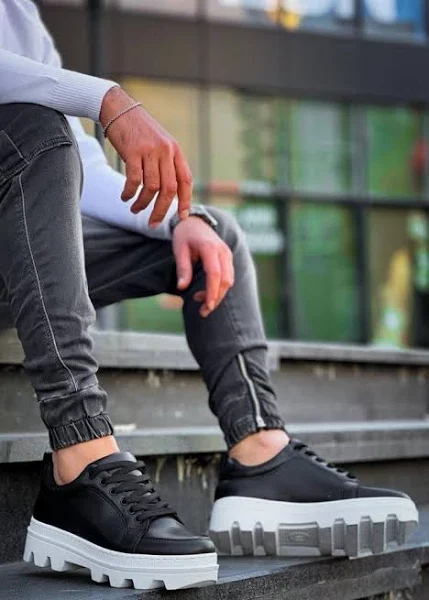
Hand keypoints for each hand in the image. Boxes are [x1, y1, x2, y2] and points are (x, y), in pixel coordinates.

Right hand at [99, 86, 191, 227]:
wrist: (118, 108)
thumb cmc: (138, 130)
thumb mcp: (160, 143)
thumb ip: (166, 163)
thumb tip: (170, 191)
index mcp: (175, 151)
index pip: (185, 180)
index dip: (186, 201)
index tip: (182, 217)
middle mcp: (165, 151)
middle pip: (169, 189)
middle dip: (161, 210)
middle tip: (153, 223)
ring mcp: (150, 150)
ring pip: (152, 187)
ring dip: (143, 203)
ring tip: (135, 209)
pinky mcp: (133, 151)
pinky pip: (134, 180)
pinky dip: (129, 193)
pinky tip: (125, 197)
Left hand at [173, 217, 234, 316]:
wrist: (195, 222)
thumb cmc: (184, 235)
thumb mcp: (179, 249)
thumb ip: (183, 268)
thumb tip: (181, 287)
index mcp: (210, 248)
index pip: (215, 274)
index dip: (212, 292)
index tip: (207, 306)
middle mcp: (223, 251)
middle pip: (225, 280)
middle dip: (216, 298)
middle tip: (202, 312)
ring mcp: (227, 254)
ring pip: (228, 280)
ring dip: (217, 295)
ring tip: (199, 301)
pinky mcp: (228, 258)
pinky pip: (227, 277)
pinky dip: (219, 288)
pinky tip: (205, 293)